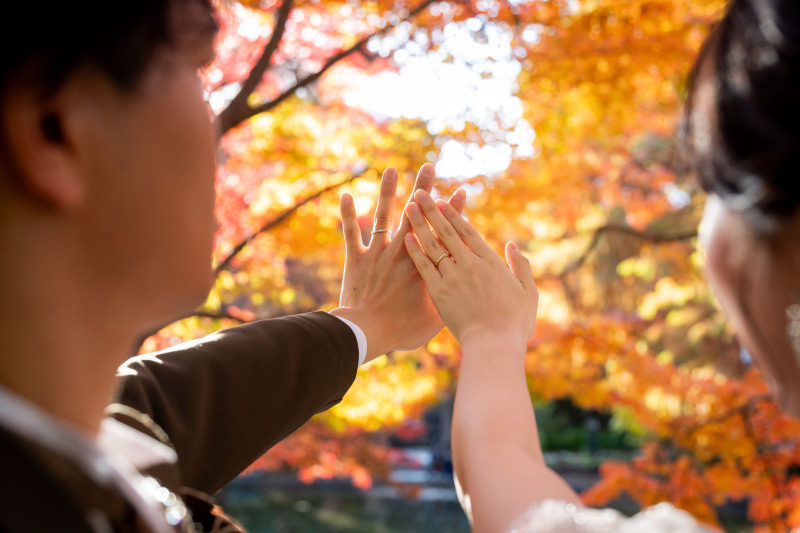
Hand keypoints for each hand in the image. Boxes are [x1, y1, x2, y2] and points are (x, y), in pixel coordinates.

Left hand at [331, 164, 465, 362]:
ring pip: (383, 215)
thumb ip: (447, 300)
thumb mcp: (436, 319)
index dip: (452, 210)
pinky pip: (351, 232)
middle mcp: (402, 252)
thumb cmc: (403, 330)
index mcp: (425, 264)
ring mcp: (378, 254)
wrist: (368, 333)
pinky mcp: (357, 259)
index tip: (460, 190)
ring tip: (391, 169)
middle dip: (423, 189)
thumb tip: (461, 292)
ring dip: (386, 191)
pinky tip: (345, 194)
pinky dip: (347, 214)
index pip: (442, 230)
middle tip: (429, 167)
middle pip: (415, 215)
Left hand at [402, 189, 536, 348]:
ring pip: (433, 245)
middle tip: (420, 193)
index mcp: (490, 262)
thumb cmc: (515, 322)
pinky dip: (414, 251)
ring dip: (419, 224)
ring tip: (408, 207)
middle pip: (447, 232)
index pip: (468, 231)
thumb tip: (512, 245)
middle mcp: (470, 264)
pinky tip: (405, 238)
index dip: (454, 214)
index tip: (443, 201)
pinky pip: (424, 266)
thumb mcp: (528, 292)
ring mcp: (453, 277)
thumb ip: (521, 266)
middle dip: (432, 211)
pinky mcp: (439, 293)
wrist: (494, 343)